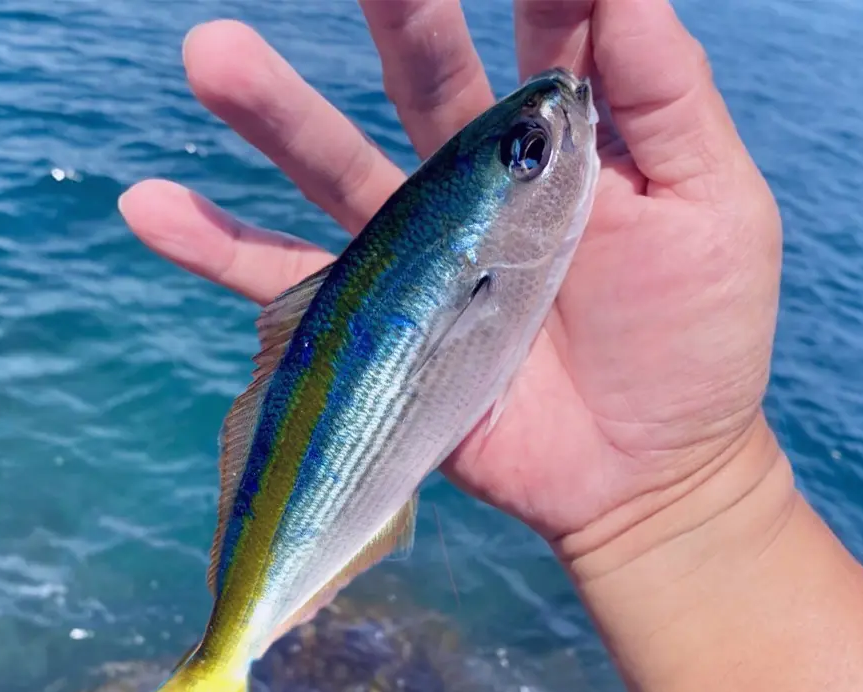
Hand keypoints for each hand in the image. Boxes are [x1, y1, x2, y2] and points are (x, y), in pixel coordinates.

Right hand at [121, 0, 785, 567]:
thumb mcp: (716, 206)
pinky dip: (211, 246)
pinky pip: (280, 280)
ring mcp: (417, 247)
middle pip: (423, 74)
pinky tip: (146, 203)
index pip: (541, 24)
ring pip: (332, 164)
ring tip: (210, 52)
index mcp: (566, 132)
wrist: (652, 474)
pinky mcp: (375, 325)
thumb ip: (670, 97)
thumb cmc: (700, 334)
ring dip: (270, 112)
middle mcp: (477, 171)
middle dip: (390, 12)